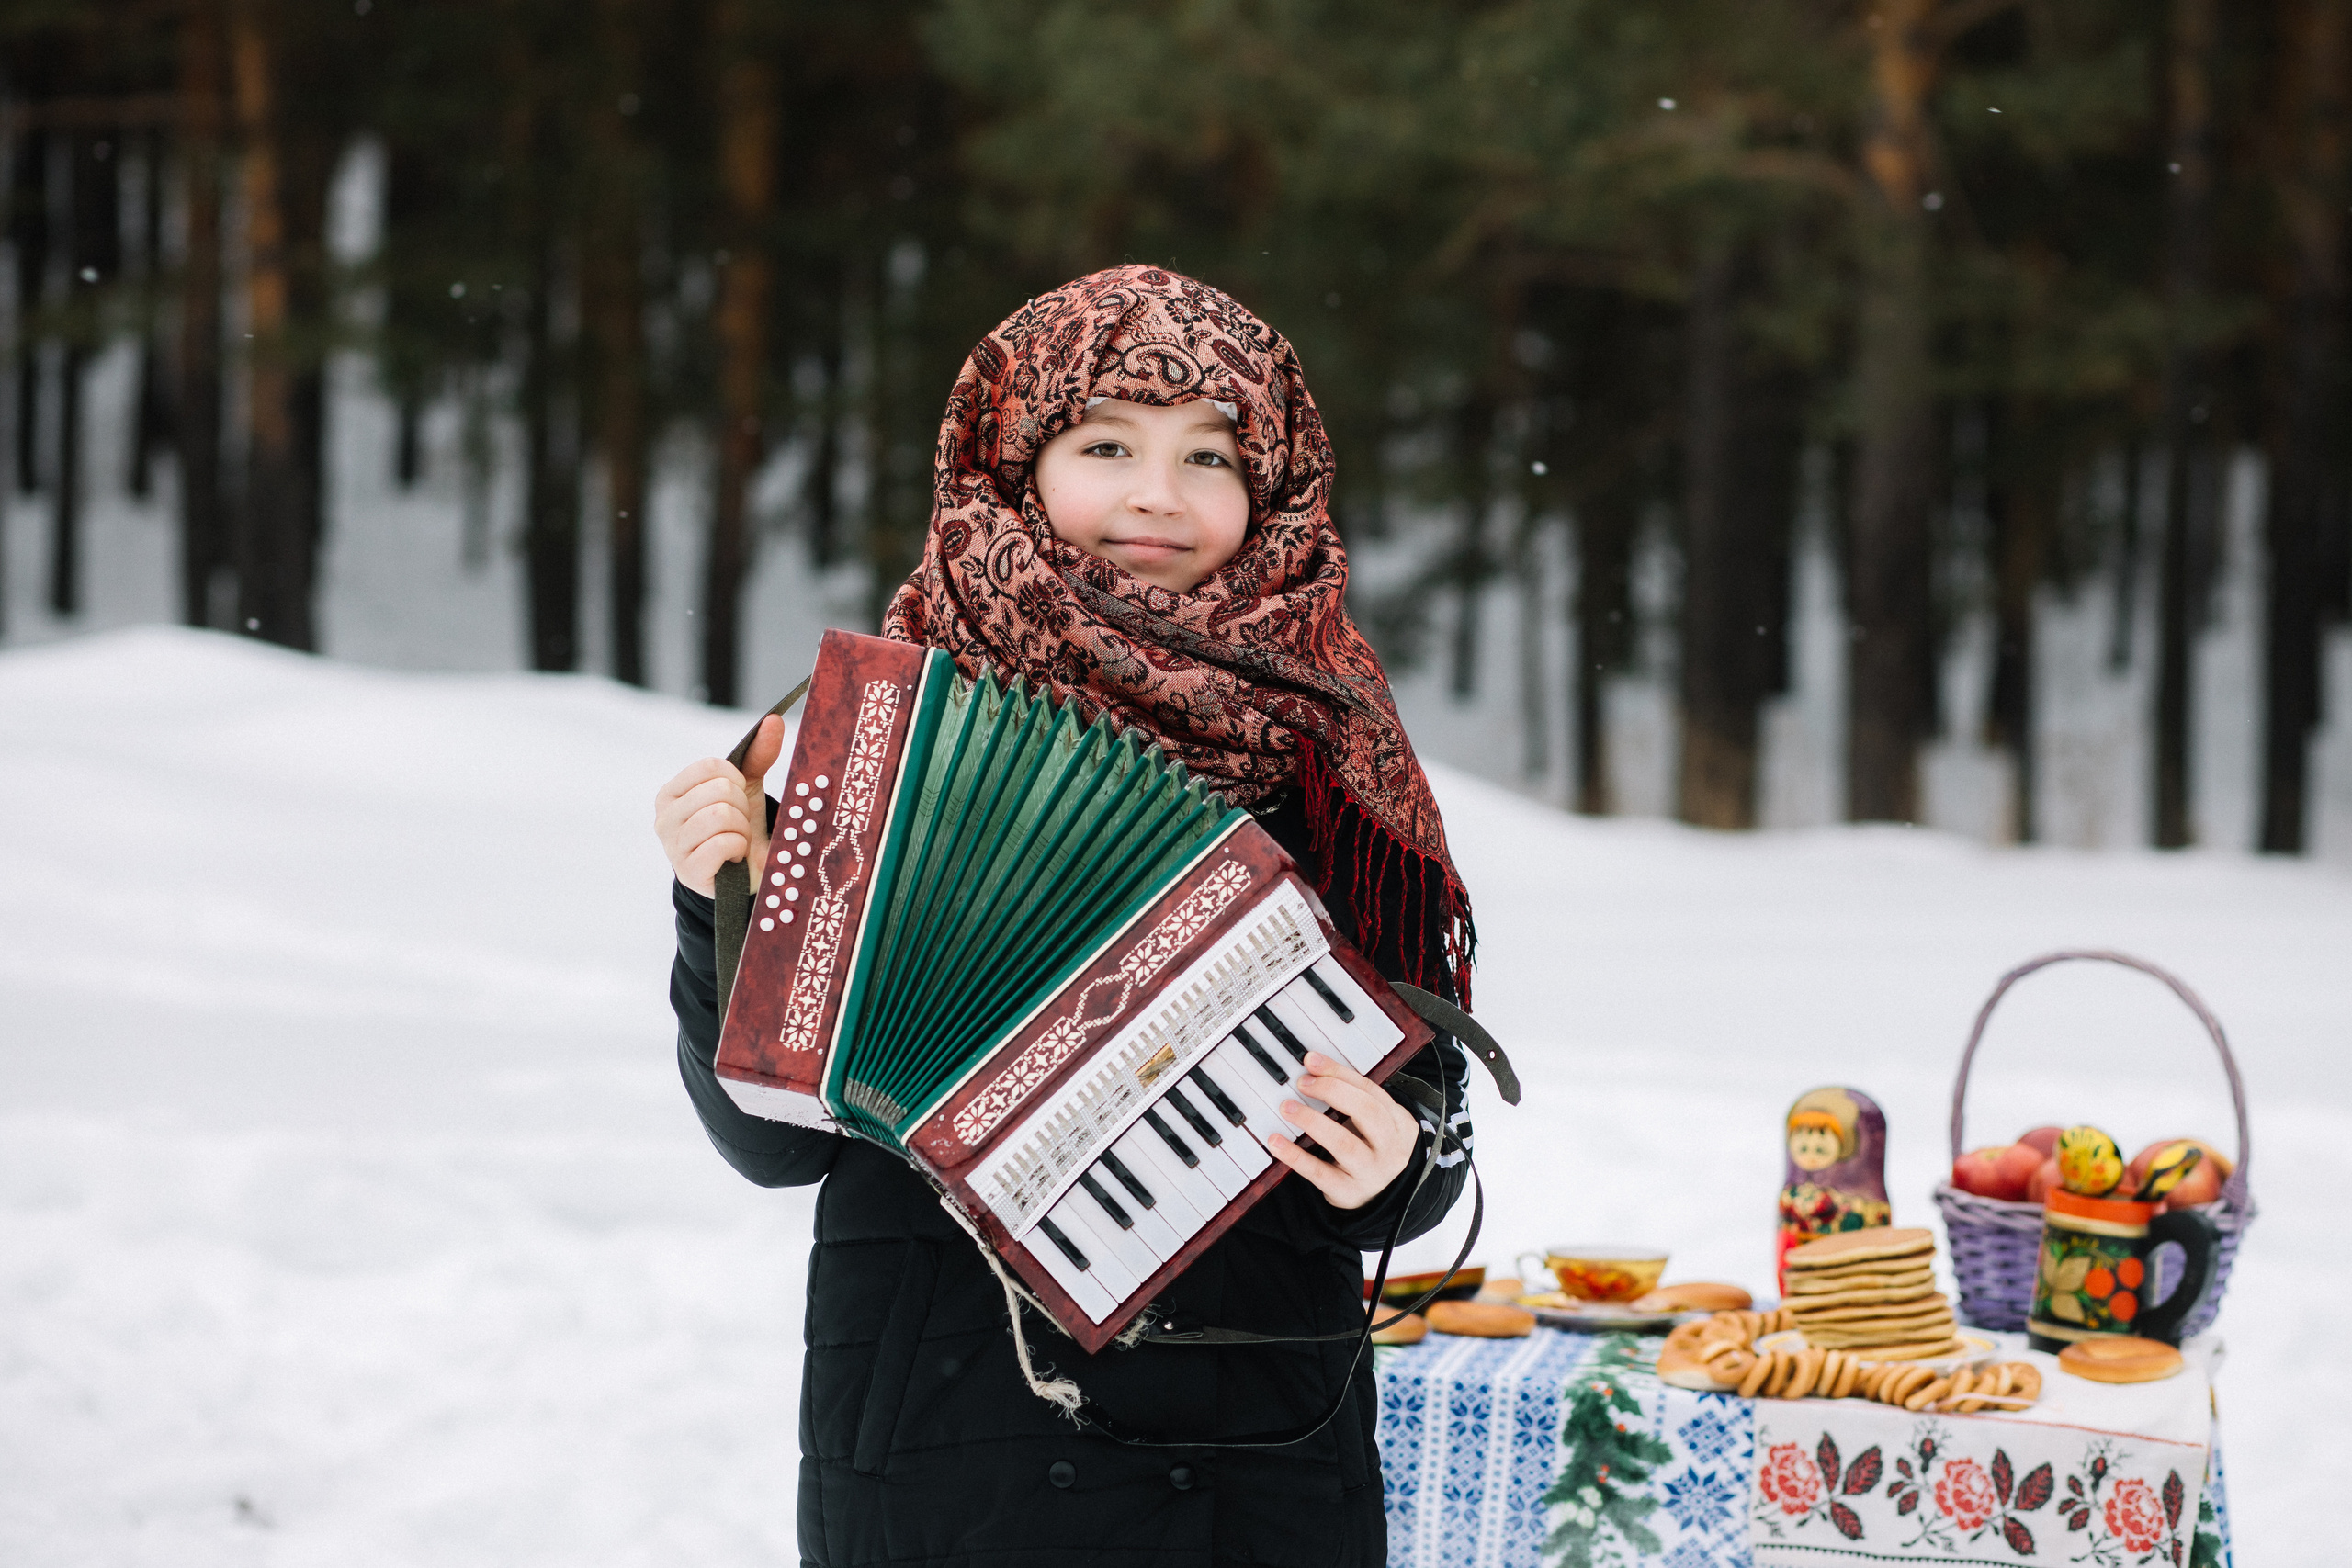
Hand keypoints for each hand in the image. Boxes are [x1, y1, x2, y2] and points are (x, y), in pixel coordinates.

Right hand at [652, 714, 784, 895]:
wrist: (745, 875)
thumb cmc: (739, 827)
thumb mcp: (748, 789)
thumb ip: (758, 754)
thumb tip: (774, 720)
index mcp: (672, 792)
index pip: (711, 766)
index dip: (736, 780)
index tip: (738, 797)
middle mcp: (664, 817)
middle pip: (719, 791)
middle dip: (742, 809)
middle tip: (738, 825)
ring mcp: (672, 846)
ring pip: (721, 816)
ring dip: (741, 829)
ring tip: (736, 840)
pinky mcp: (688, 871)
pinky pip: (723, 843)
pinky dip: (738, 848)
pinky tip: (732, 858)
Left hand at [1262, 1050, 1422, 1210]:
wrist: (1383, 1197)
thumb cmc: (1372, 1150)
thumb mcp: (1375, 1124)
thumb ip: (1354, 1098)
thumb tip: (1313, 1069)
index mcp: (1399, 1123)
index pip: (1371, 1091)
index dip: (1340, 1073)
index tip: (1312, 1061)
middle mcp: (1390, 1148)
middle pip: (1366, 1112)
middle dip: (1331, 1091)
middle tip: (1302, 1083)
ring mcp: (1370, 1172)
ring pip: (1344, 1143)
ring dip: (1312, 1121)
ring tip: (1287, 1108)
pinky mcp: (1347, 1192)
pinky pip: (1319, 1173)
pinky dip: (1296, 1156)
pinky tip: (1277, 1142)